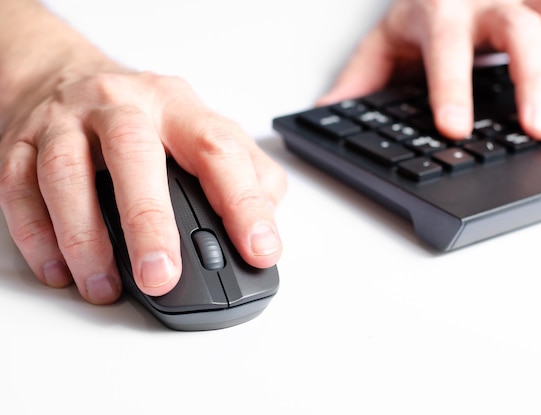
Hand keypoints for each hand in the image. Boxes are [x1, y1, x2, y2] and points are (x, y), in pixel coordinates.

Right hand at [0, 68, 285, 304]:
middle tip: (162, 277)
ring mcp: (67, 122)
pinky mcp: (22, 144)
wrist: (66, 77)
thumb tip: (265, 221)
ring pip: (67, 174)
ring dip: (85, 239)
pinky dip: (39, 236)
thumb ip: (245, 172)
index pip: (219, 150)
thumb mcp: (203, 130)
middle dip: (150, 222)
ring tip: (105, 287)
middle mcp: (122, 106)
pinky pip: (21, 189)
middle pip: (135, 155)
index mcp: (178, 107)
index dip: (244, 203)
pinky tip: (61, 270)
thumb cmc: (145, 117)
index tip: (259, 250)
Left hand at [318, 0, 540, 139]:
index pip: (445, 50)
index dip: (450, 88)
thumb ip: (361, 76)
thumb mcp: (387, 37)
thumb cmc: (426, 4)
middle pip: (516, 31)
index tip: (454, 128)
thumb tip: (323, 114)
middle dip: (529, 78)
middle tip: (537, 127)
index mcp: (442, 9)